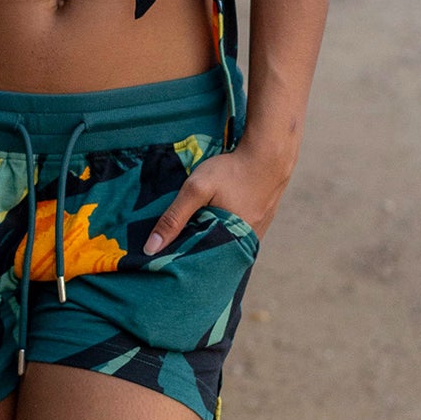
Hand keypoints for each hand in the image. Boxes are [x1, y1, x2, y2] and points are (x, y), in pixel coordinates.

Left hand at [142, 143, 292, 254]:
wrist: (269, 155)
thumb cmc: (232, 171)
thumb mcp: (197, 189)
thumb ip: (174, 217)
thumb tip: (151, 248)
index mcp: (231, 243)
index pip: (200, 264)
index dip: (182, 261)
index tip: (164, 260)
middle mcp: (246, 245)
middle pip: (214, 257)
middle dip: (195, 254)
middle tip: (176, 248)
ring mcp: (256, 235)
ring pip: (226, 247)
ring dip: (210, 243)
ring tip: (193, 236)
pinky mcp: (260, 225)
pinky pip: (237, 237)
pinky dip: (224, 234)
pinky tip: (214, 225)